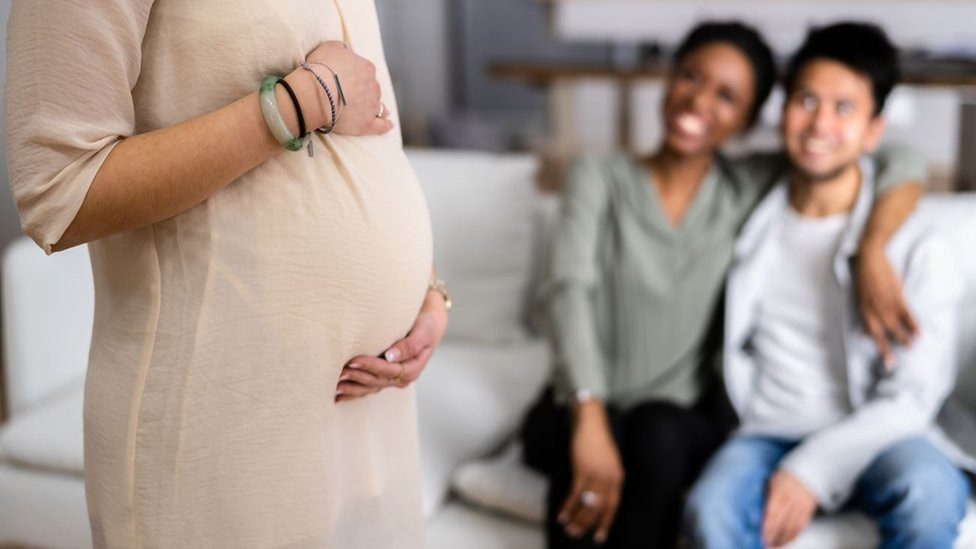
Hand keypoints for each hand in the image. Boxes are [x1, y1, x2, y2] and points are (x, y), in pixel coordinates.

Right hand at [301, 41, 392, 135]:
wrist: (316, 93)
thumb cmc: (320, 69)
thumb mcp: (330, 47)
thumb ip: (342, 49)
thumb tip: (347, 52)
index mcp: (366, 68)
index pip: (367, 71)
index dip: (358, 76)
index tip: (350, 80)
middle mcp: (373, 86)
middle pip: (373, 89)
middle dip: (367, 92)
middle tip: (355, 96)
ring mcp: (371, 105)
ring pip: (379, 106)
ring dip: (378, 108)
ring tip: (377, 111)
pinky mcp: (367, 123)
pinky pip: (381, 126)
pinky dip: (386, 125)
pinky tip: (389, 126)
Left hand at [335, 289, 448, 401]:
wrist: (428, 324)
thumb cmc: (426, 325)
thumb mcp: (423, 332)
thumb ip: (409, 346)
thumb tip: (391, 357)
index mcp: (412, 369)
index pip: (389, 371)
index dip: (371, 366)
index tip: (354, 359)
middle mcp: (402, 377)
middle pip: (377, 381)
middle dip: (358, 377)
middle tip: (339, 371)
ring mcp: (392, 379)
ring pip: (371, 387)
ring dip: (353, 388)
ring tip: (335, 386)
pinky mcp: (384, 377)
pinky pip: (368, 387)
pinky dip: (354, 392)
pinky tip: (338, 397)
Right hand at [558, 403, 622, 544]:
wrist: (591, 422)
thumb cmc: (597, 440)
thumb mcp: (607, 461)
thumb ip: (606, 478)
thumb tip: (596, 496)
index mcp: (618, 477)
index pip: (613, 506)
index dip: (606, 522)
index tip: (599, 536)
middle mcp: (610, 478)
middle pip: (600, 508)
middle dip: (589, 524)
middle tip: (578, 535)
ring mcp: (596, 474)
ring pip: (587, 504)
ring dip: (577, 519)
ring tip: (568, 529)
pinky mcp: (582, 469)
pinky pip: (575, 494)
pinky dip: (568, 507)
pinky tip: (561, 515)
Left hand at [762, 470, 816, 546]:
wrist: (806, 471)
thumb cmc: (784, 477)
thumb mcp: (770, 482)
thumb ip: (764, 497)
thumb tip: (755, 513)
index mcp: (779, 491)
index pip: (772, 513)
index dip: (767, 527)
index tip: (761, 537)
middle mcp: (791, 500)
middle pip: (782, 522)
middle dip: (773, 536)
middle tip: (766, 544)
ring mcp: (801, 506)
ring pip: (792, 527)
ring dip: (783, 539)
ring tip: (774, 545)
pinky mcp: (808, 511)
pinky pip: (801, 527)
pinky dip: (793, 536)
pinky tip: (786, 540)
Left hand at [856, 244, 917, 367]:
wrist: (869, 258)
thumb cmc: (863, 278)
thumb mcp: (858, 298)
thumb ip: (864, 317)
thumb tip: (863, 336)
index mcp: (863, 310)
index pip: (870, 333)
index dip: (878, 348)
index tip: (885, 361)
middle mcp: (873, 309)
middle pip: (882, 333)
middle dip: (888, 348)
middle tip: (893, 364)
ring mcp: (886, 302)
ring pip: (895, 324)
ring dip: (904, 337)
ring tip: (911, 347)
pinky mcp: (897, 294)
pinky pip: (906, 313)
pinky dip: (913, 323)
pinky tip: (919, 332)